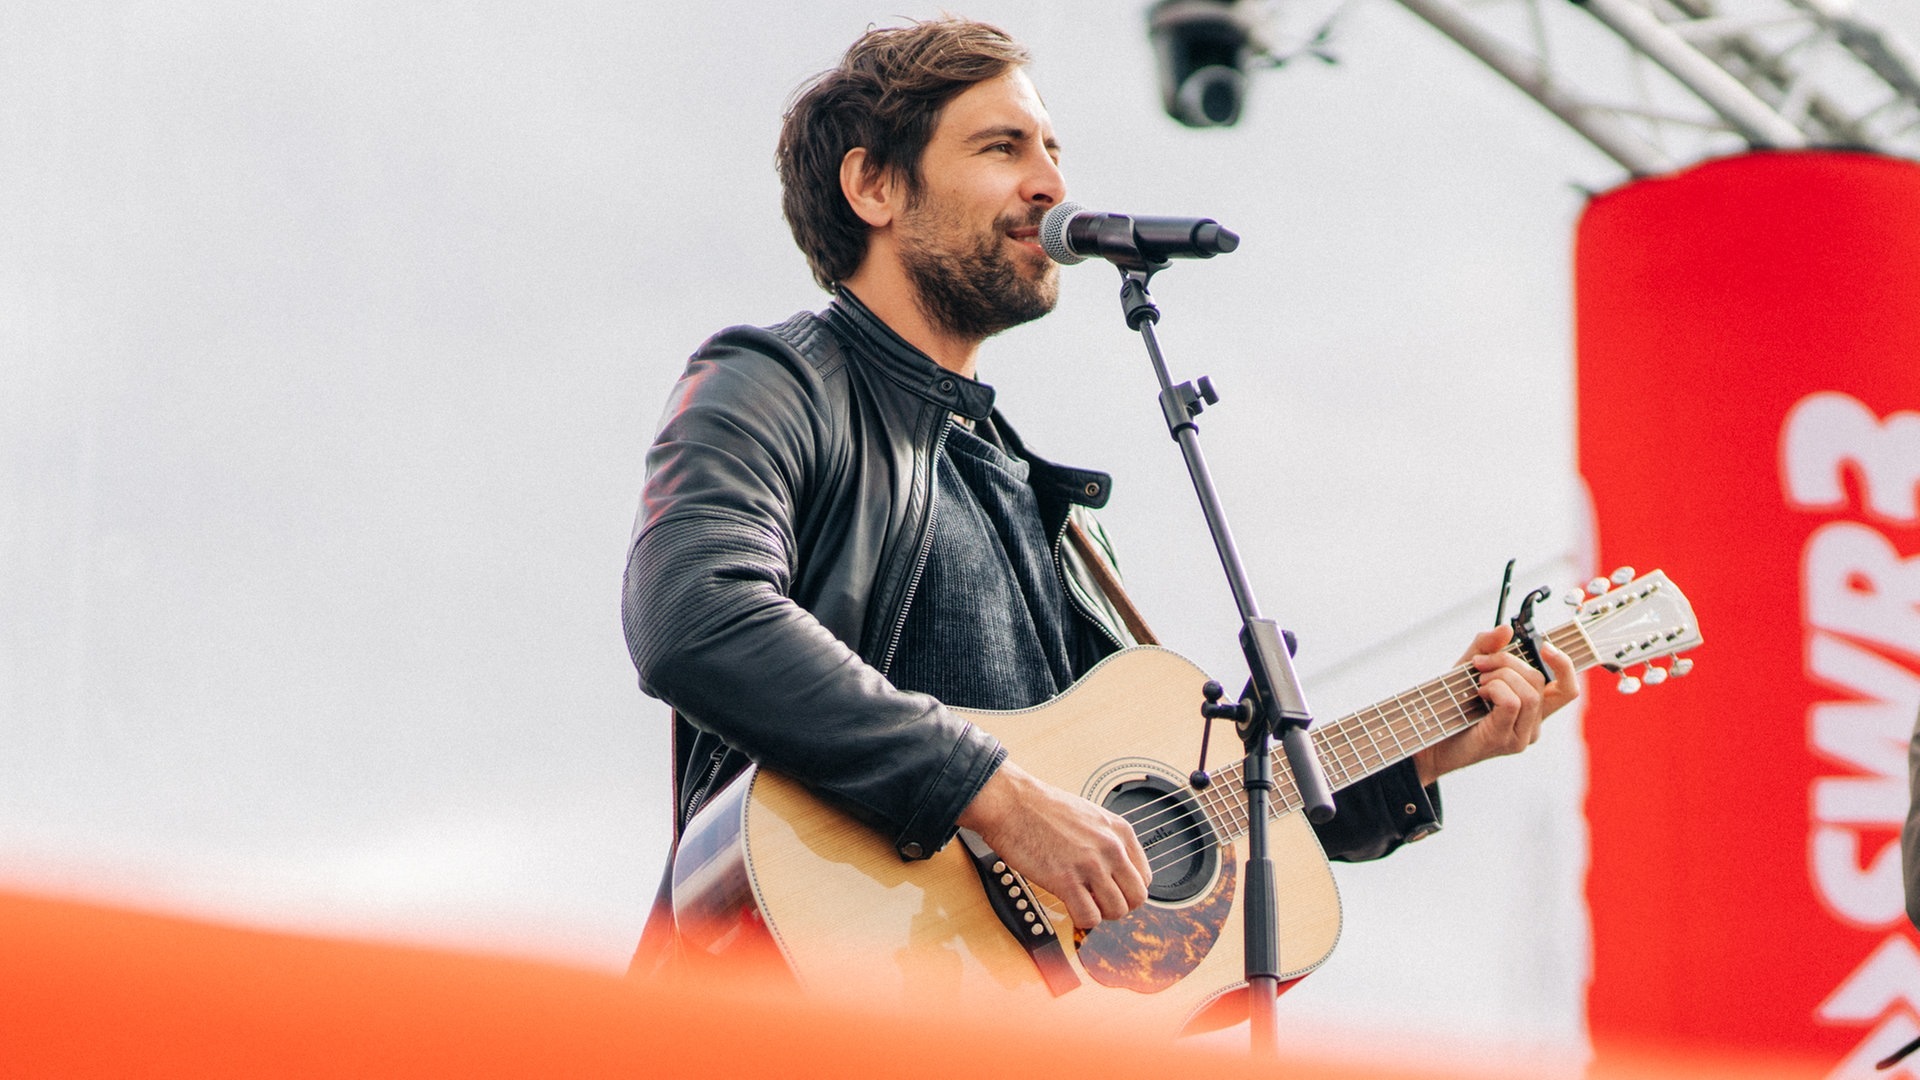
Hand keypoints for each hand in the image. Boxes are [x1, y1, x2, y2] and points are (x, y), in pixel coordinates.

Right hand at [956, 760, 1150, 928]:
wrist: (1012, 803)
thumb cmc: (1042, 808)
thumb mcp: (1090, 816)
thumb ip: (1108, 841)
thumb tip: (1113, 871)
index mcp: (1120, 831)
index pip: (1145, 877)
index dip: (1127, 889)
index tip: (1110, 889)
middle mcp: (1111, 848)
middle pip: (1137, 898)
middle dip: (1119, 905)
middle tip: (1098, 900)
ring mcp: (1090, 864)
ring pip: (1117, 911)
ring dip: (1100, 913)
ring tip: (1082, 902)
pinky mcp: (1066, 880)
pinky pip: (1089, 917)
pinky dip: (1081, 919)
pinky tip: (1069, 905)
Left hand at [1414, 625, 1577, 784]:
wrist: (1430, 741)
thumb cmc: (1452, 708)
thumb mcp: (1468, 669)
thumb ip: (1486, 647)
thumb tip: (1505, 629)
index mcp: (1532, 708)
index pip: (1567, 689)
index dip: (1564, 665)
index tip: (1545, 647)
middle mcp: (1533, 724)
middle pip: (1540, 680)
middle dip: (1508, 662)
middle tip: (1481, 663)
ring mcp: (1522, 735)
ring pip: (1529, 693)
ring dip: (1500, 676)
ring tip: (1479, 682)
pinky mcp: (1507, 741)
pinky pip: (1512, 703)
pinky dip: (1494, 689)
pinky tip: (1479, 693)